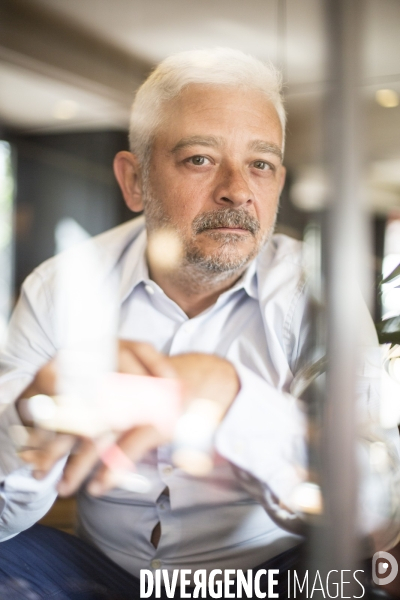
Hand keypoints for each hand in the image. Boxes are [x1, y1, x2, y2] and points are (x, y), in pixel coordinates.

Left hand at [17, 342, 238, 495]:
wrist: (202, 379)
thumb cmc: (160, 385)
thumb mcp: (131, 383)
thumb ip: (105, 396)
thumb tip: (70, 420)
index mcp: (110, 375)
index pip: (71, 401)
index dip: (51, 425)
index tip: (34, 447)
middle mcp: (120, 387)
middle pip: (78, 419)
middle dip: (56, 447)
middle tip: (39, 469)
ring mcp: (138, 404)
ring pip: (99, 438)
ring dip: (79, 465)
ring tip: (65, 487)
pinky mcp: (156, 421)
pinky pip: (129, 449)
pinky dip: (113, 469)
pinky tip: (99, 486)